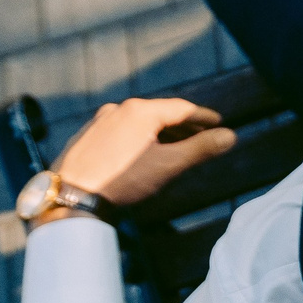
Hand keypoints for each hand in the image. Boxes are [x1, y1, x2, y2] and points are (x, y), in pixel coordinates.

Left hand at [52, 98, 235, 209]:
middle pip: (160, 113)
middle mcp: (120, 108)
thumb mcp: (168, 165)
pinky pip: (122, 130)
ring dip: (161, 132)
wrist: (71, 194)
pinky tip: (142, 152)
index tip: (219, 122)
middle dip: (183, 125)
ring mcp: (101, 120)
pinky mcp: (88, 134)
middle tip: (202, 135)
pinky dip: (139, 137)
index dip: (203, 117)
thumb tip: (231, 136)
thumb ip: (200, 149)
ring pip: (139, 122)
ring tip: (176, 146)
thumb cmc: (122, 180)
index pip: (182, 108)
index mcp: (142, 110)